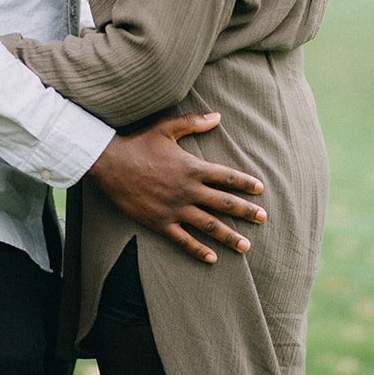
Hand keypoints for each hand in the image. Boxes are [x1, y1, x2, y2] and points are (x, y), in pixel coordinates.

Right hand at [87, 111, 265, 264]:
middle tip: (263, 218)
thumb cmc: (139, 143)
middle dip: (245, 211)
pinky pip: (183, 240)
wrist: (110, 164)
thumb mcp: (167, 127)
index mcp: (192, 167)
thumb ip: (193, 123)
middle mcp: (187, 190)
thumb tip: (217, 116)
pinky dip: (198, 250)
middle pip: (223, 203)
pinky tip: (212, 258)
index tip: (260, 190)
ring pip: (208, 225)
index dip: (244, 183)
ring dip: (229, 235)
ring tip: (246, 245)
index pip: (225, 176)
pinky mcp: (160, 222)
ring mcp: (175, 209)